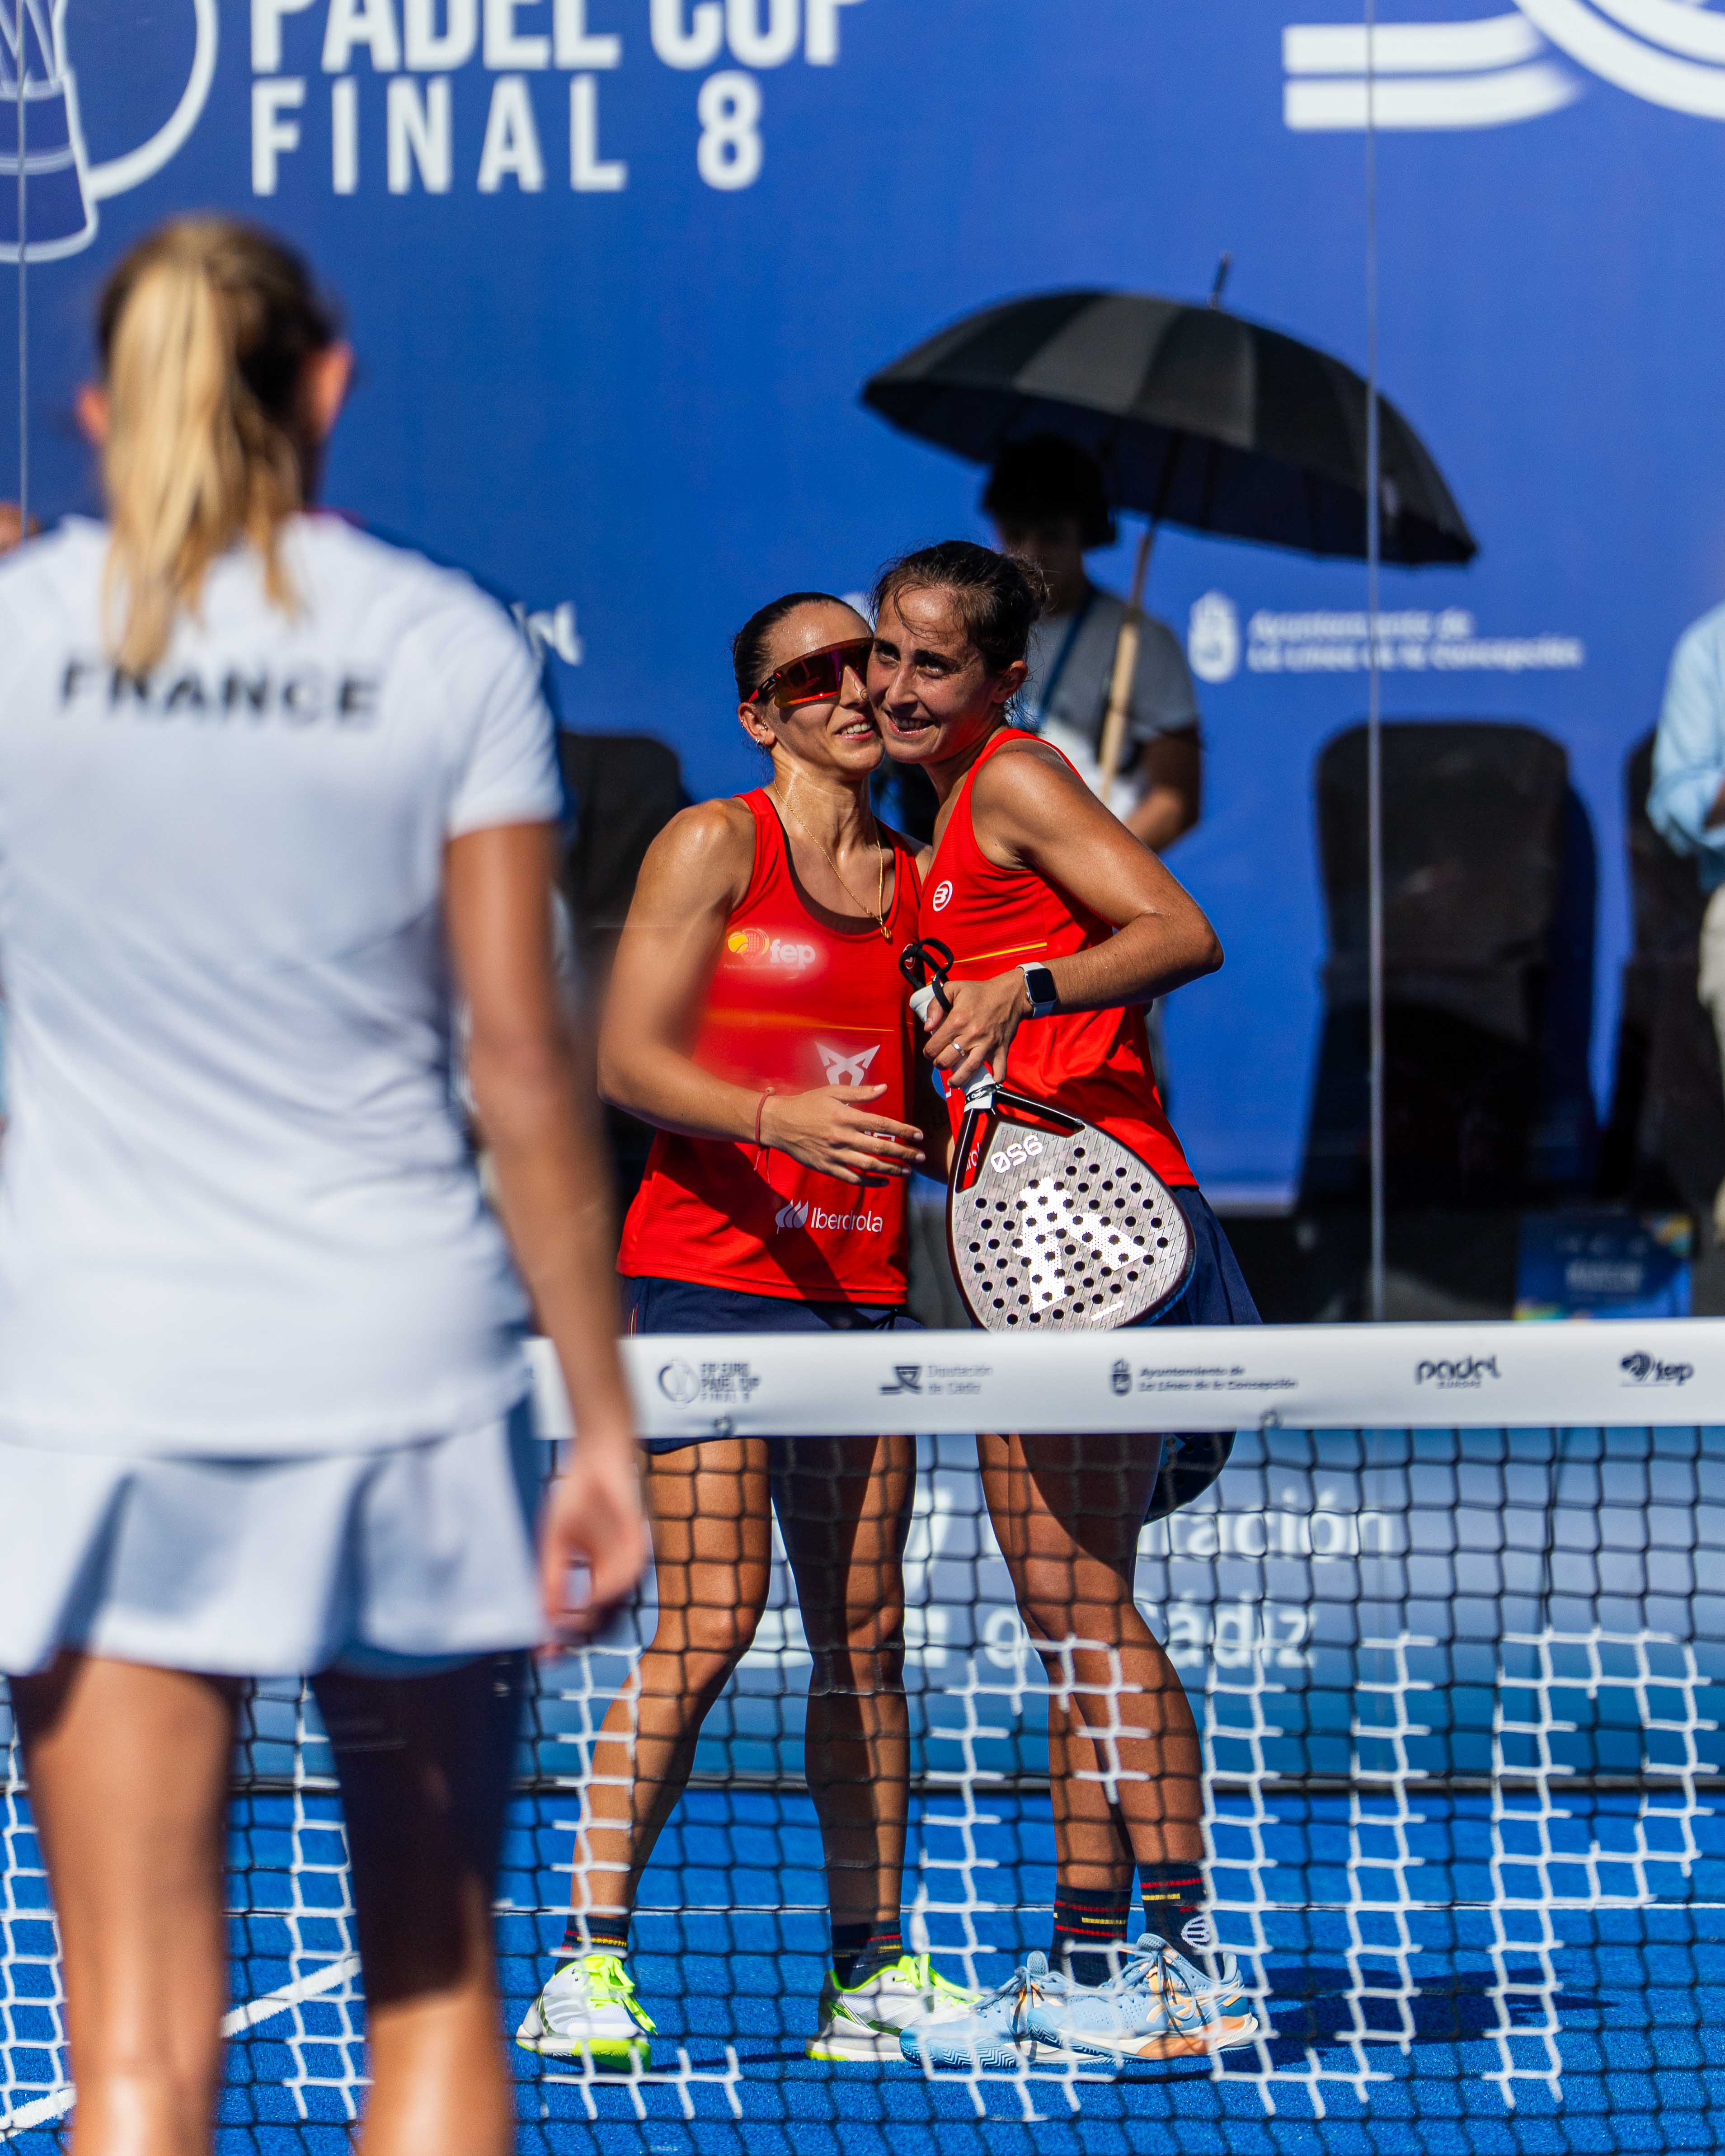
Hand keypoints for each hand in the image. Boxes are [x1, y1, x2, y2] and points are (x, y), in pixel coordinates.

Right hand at [539, 1424, 645, 1643]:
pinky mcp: (638, 1538)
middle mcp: (617, 1569)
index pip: (585, 1614)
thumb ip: (552, 1578)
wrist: (598, 1455)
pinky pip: (628, 1571)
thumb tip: (546, 1618)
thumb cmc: (578, 1494)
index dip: (567, 1637)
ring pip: (617, 1599)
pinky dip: (609, 1587)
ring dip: (593, 1617)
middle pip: (605, 1615)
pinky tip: (590, 1596)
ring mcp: (629, 1555)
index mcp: (599, 1571)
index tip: (546, 1658)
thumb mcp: (556, 1542)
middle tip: (557, 1651)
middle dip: (580, 1636)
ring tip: (569, 1628)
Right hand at [760, 1084, 923, 1184]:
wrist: (779, 1123)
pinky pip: (852, 1178)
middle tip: (921, 1157)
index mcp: (845, 1116)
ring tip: (908, 1171)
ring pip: (869, 1165)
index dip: (903, 1130)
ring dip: (892, 1170)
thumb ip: (859, 1092)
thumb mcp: (832, 1091)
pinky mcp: (827, 1167)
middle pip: (880, 1147)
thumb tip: (884, 1087)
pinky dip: (870, 1182)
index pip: (881, 1124)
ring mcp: (835, 1155)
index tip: (919, 1135)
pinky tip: (884, 1182)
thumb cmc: (807, 1104)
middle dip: (904, 1153)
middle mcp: (842, 1137)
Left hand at [918, 971, 1030, 1090]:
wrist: (1010, 994)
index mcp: (957, 1021)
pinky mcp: (1001, 1049)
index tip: (930, 1052)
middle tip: (940, 1062)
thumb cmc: (979, 992)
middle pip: (948, 1061)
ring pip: (969, 1070)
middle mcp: (971, 1035)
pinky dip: (995, 1078)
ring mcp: (987, 1044)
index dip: (928, 1052)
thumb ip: (935, 1005)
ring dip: (958, 1080)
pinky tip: (989, 1080)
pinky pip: (999, 1070)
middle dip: (939, 1065)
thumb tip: (927, 1028)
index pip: (934, 1046)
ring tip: (952, 1082)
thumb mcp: (953, 988)